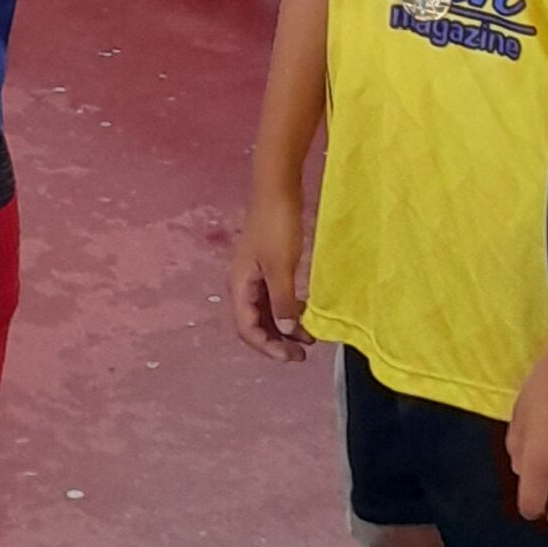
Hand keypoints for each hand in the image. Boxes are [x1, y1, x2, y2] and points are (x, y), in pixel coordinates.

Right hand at [230, 190, 312, 360]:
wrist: (278, 190)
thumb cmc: (277, 226)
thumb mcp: (281, 267)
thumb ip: (282, 301)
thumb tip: (283, 331)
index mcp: (239, 286)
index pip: (248, 328)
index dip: (267, 346)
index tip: (291, 356)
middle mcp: (243, 284)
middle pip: (255, 323)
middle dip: (276, 341)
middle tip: (302, 354)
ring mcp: (255, 275)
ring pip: (266, 312)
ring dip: (284, 327)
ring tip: (308, 338)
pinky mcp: (267, 267)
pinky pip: (274, 298)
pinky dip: (287, 310)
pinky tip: (303, 315)